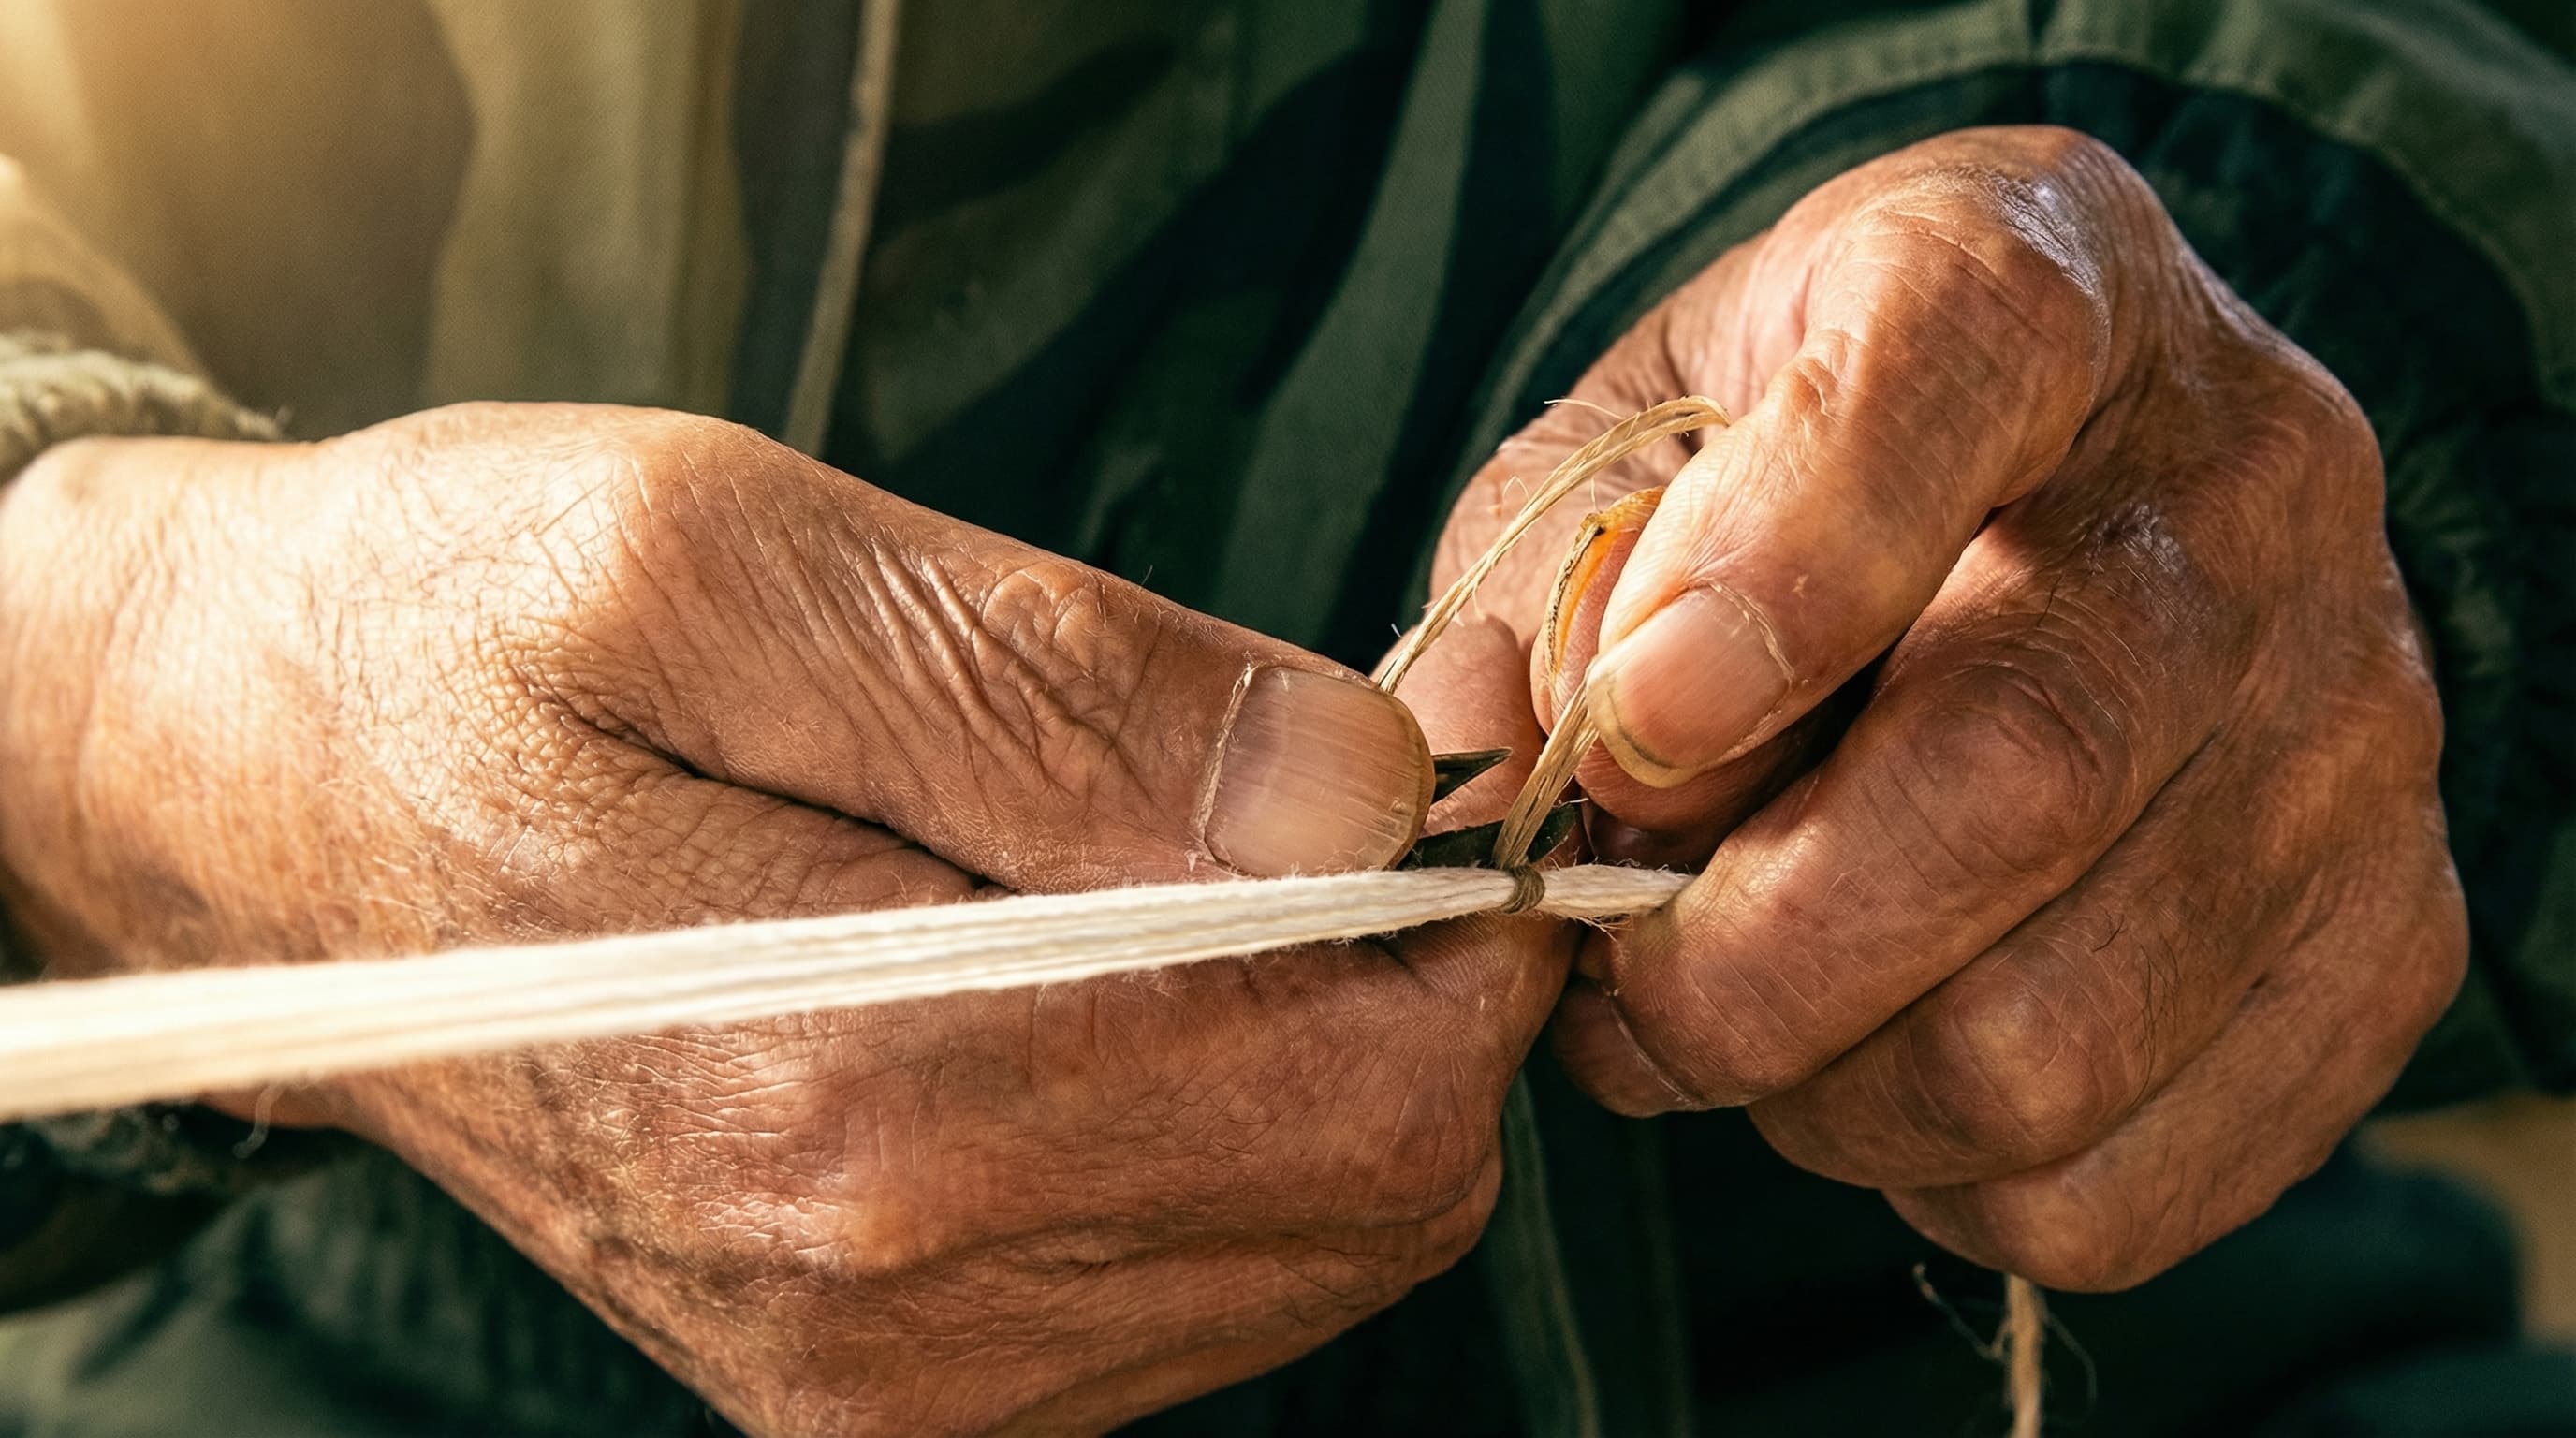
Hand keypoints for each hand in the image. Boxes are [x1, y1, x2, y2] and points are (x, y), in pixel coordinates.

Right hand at [0, 404, 1563, 1432]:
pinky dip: (1231, 1112)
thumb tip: (1356, 788)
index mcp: (850, 1097)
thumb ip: (1051, 689)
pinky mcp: (881, 1374)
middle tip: (1333, 758)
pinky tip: (1122, 966)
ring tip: (1198, 845)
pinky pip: (1197, 1276)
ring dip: (1326, 1034)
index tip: (1429, 727)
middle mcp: (881, 1299)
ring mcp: (884, 1371)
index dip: (1462, 896)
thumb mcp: (721, 558)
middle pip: (1371, 1185)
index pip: (1353, 1079)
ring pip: (1313, 1244)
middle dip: (1417, 964)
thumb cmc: (454, 637)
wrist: (247, 807)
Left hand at [1421, 127, 2465, 1288]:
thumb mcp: (1630, 446)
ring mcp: (2353, 725)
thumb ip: (1548, 588)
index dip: (1782, 563)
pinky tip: (1890, 1065)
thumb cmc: (1792, 476)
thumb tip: (1501, 801)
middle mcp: (2248, 489)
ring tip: (1747, 1022)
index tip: (1631, 730)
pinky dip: (1944, 1178)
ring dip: (1821, 1091)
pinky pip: (2122, 1182)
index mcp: (2036, 284)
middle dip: (1738, 954)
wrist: (2064, 508)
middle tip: (1619, 987)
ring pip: (2052, 1035)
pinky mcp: (2388, 937)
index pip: (1951, 369)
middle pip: (2016, 774)